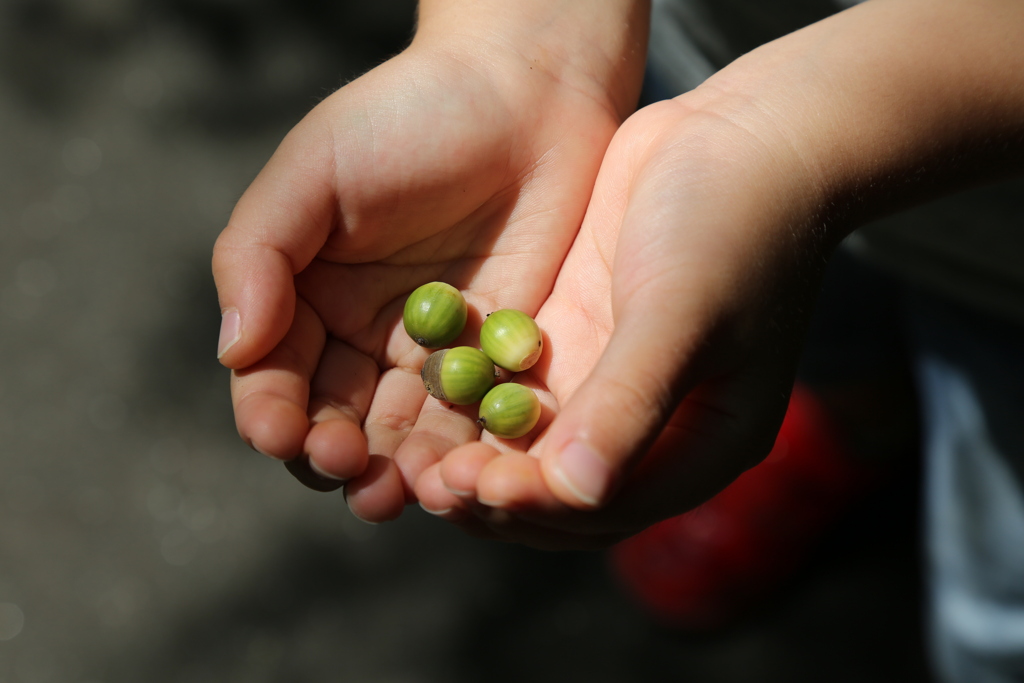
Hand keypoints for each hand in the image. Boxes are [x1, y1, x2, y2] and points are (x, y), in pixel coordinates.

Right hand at [213, 3, 647, 520]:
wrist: (526, 95)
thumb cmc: (406, 119)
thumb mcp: (314, 170)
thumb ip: (259, 253)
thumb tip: (233, 350)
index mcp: (305, 301)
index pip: (274, 376)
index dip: (271, 412)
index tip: (279, 432)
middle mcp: (363, 340)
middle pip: (337, 421)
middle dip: (334, 455)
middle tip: (347, 471)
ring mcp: (433, 356)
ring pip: (406, 435)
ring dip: (399, 473)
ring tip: (399, 496)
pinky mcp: (498, 361)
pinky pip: (477, 420)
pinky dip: (467, 452)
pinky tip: (464, 473)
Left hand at [414, 0, 1023, 548]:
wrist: (739, 135)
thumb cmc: (732, 225)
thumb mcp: (683, 313)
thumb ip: (628, 403)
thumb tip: (573, 491)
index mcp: (699, 446)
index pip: (606, 507)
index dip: (538, 508)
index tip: (475, 489)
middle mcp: (648, 427)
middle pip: (557, 490)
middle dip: (494, 493)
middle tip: (423, 481)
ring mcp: (604, 382)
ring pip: (526, 446)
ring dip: (472, 456)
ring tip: (408, 456)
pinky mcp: (571, 339)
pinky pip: (511, 389)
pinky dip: (471, 402)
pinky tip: (422, 395)